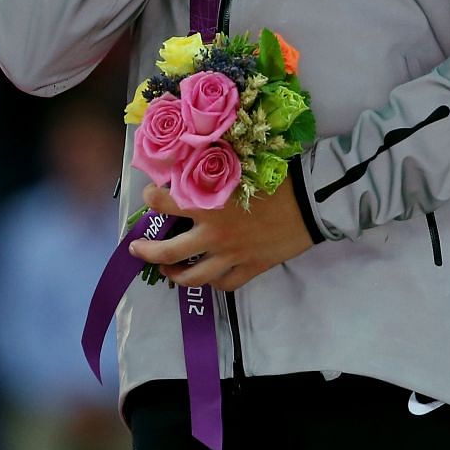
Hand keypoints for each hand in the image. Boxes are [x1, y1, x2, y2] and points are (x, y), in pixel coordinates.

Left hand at [130, 176, 317, 291]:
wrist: (312, 201)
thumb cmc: (277, 176)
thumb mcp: (239, 165)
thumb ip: (212, 171)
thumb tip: (190, 165)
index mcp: (207, 204)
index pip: (163, 203)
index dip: (150, 198)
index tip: (149, 196)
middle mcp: (213, 234)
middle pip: (168, 252)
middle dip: (146, 251)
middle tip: (137, 249)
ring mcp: (231, 256)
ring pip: (193, 277)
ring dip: (174, 275)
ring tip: (166, 270)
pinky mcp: (250, 268)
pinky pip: (224, 284)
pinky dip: (212, 282)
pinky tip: (208, 276)